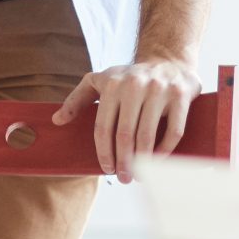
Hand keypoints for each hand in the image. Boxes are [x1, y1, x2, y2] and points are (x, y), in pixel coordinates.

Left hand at [51, 57, 199, 180]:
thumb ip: (77, 99)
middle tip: (124, 178)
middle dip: (123, 162)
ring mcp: (159, 89)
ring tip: (140, 176)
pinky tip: (159, 162)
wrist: (169, 59)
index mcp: (113, 84)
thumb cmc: (130, 77)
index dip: (104, 152)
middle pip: (125, 135)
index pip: (104, 127)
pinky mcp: (180, 96)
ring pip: (147, 136)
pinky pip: (173, 131)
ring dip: (143, 162)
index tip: (107, 168)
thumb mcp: (100, 81)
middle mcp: (135, 85)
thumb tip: (57, 120)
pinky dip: (165, 151)